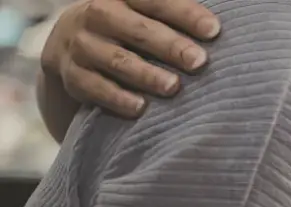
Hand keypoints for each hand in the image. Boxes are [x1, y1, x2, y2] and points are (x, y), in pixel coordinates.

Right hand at [41, 0, 219, 117]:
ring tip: (174, 87)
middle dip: (170, 46)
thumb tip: (218, 30)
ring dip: (146, 74)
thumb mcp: (144, 14)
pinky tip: (141, 108)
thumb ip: (174, 17)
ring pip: (116, 60)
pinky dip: (118, 98)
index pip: (155, 0)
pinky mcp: (72, 75)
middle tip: (199, 62)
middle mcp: (99, 15)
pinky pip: (94, 87)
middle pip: (136, 29)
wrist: (70, 47)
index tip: (214, 30)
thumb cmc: (129, 30)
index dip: (185, 14)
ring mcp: (82, 46)